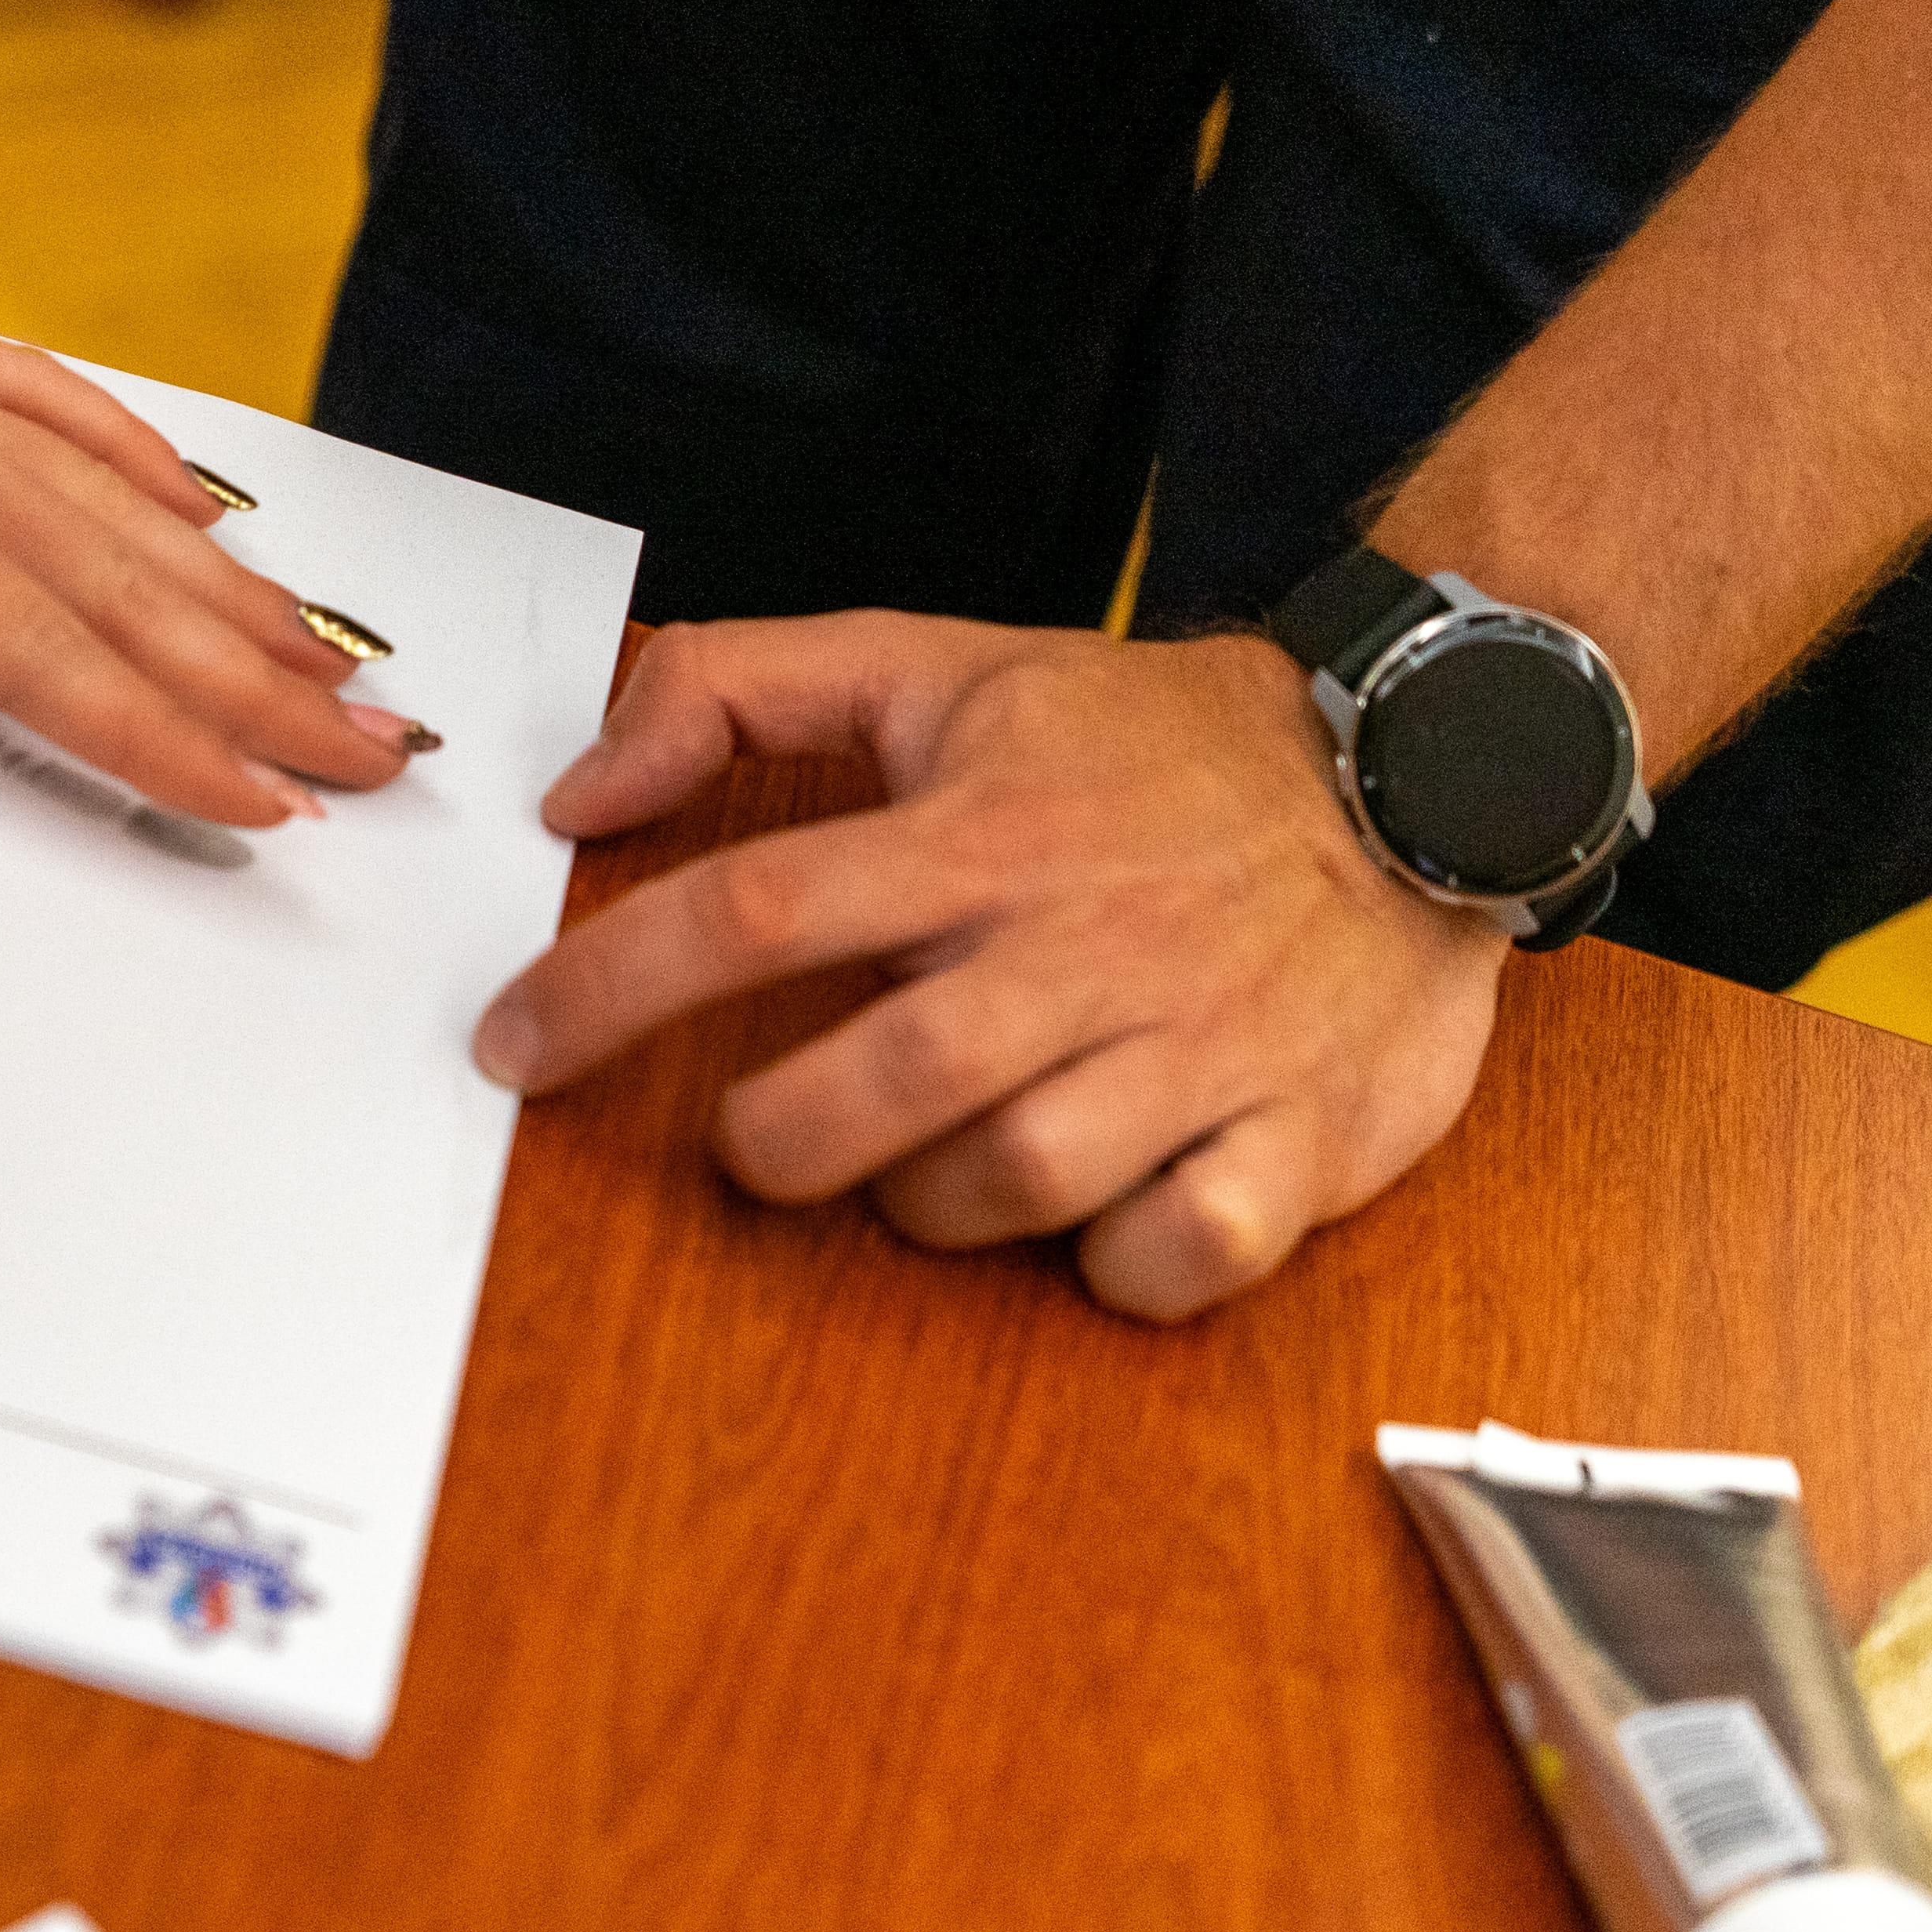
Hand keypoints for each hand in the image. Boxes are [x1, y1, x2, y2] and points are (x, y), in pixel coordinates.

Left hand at [0, 108, 407, 827]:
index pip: (46, 658)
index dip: (164, 744)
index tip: (273, 806)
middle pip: (129, 602)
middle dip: (264, 693)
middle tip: (382, 758)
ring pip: (118, 521)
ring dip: (237, 601)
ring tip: (336, 659)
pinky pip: (60, 416)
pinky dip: (144, 467)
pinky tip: (202, 501)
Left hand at [471, 614, 1504, 1318]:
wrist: (1421, 767)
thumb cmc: (1151, 744)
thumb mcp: (942, 664)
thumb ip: (740, 691)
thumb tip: (577, 787)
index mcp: (983, 831)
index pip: (753, 910)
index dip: (607, 989)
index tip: (511, 1048)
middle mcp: (1083, 943)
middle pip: (884, 1082)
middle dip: (781, 1140)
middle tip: (763, 1139)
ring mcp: (1200, 1046)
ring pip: (1016, 1182)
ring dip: (931, 1205)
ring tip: (923, 1165)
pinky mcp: (1301, 1136)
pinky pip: (1181, 1254)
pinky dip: (1118, 1267)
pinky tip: (1095, 1217)